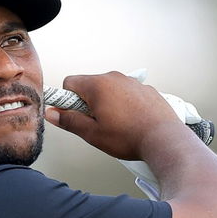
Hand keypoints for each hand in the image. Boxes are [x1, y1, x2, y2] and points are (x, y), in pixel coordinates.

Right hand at [43, 72, 187, 160]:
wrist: (164, 139)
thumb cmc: (130, 137)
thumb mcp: (92, 133)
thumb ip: (69, 121)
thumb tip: (52, 114)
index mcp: (98, 85)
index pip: (70, 82)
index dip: (67, 100)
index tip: (72, 113)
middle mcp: (115, 78)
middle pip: (90, 85)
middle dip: (87, 102)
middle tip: (95, 123)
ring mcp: (132, 82)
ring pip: (109, 89)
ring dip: (107, 103)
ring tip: (115, 125)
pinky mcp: (146, 89)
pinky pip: (127, 92)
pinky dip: (124, 103)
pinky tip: (130, 121)